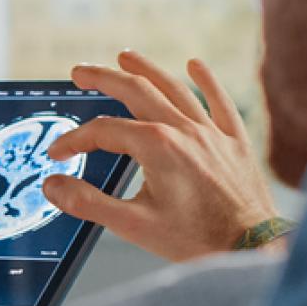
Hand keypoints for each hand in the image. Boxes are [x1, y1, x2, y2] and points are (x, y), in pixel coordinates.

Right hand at [41, 51, 279, 262]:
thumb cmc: (198, 239)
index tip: (58, 154)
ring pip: (175, 89)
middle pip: (137, 91)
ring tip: (125, 56)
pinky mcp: (235, 142)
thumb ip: (88, 203)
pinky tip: (195, 65)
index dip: (74, 140)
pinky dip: (207, 81)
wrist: (252, 248)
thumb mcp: (133, 225)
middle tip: (80, 73)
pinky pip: (220, 102)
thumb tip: (53, 185)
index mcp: (157, 147)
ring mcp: (212, 133)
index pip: (103, 131)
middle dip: (104, 78)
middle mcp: (184, 131)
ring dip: (146, 69)